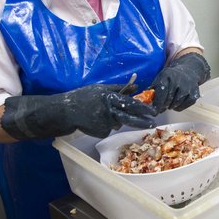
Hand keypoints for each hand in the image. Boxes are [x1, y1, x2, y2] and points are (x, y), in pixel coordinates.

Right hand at [1, 84, 157, 139]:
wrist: (65, 111)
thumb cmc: (83, 97)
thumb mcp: (100, 88)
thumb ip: (119, 88)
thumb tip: (136, 86)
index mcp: (110, 98)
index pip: (131, 103)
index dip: (143, 108)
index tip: (153, 111)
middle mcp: (109, 111)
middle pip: (130, 117)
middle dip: (142, 121)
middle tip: (152, 123)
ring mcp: (104, 123)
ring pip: (118, 123)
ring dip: (116, 119)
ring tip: (101, 113)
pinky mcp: (100, 132)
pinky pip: (109, 129)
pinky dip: (105, 125)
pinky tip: (95, 120)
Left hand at [150, 53, 210, 112]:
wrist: (188, 71)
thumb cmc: (171, 77)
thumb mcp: (160, 78)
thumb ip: (152, 89)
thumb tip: (145, 102)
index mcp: (167, 76)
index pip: (161, 93)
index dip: (157, 104)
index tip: (153, 111)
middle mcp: (179, 81)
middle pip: (168, 100)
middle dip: (163, 106)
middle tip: (160, 108)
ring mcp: (188, 88)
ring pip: (176, 104)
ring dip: (170, 106)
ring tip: (169, 102)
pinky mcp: (194, 94)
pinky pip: (183, 106)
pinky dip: (179, 107)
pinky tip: (177, 102)